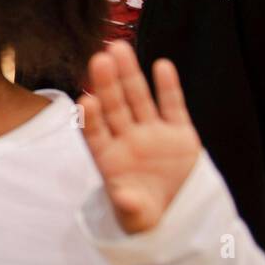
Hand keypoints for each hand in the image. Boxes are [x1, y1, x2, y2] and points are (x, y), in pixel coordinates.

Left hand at [79, 40, 201, 233]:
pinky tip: (161, 66)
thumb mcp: (137, 216)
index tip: (85, 102)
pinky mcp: (179, 133)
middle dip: (107, 83)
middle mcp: (127, 139)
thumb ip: (129, 206)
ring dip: (130, 75)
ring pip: (139, 99)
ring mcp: (152, 133)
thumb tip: (123, 199)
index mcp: (108, 158)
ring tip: (119, 48)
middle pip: (114, 107)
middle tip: (99, 57)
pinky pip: (172, 106)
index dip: (90, 119)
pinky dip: (168, 87)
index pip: (95, 133)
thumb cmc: (144, 214)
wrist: (176, 213)